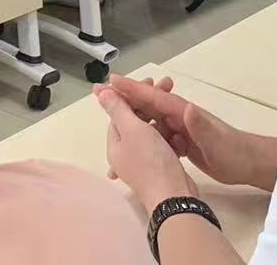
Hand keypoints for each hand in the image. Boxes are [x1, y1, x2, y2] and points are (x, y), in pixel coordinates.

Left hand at [98, 86, 197, 211]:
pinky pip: (160, 142)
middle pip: (134, 120)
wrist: (173, 195)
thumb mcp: (133, 129)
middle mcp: (124, 153)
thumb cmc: (151, 160)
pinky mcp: (157, 166)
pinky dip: (167, 131)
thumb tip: (98, 91)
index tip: (151, 80)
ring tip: (175, 102)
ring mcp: (141, 161)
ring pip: (149, 130)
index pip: (119, 112)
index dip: (133, 94)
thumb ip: (117, 109)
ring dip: (160, 115)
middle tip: (168, 86)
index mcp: (115, 144)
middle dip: (149, 102)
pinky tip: (178, 125)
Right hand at [107, 75, 264, 188]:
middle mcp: (181, 117)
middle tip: (102, 97)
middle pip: (148, 106)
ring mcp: (183, 130)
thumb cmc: (232, 151)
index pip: (154, 97)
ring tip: (112, 123)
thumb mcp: (215, 139)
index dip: (132, 89)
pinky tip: (137, 146)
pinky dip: (148, 139)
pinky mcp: (186, 143)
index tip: (111, 81)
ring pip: (153, 122)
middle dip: (127, 100)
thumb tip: (186, 106)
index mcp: (184, 112)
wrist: (248, 164)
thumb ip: (200, 124)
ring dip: (135, 120)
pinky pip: (161, 138)